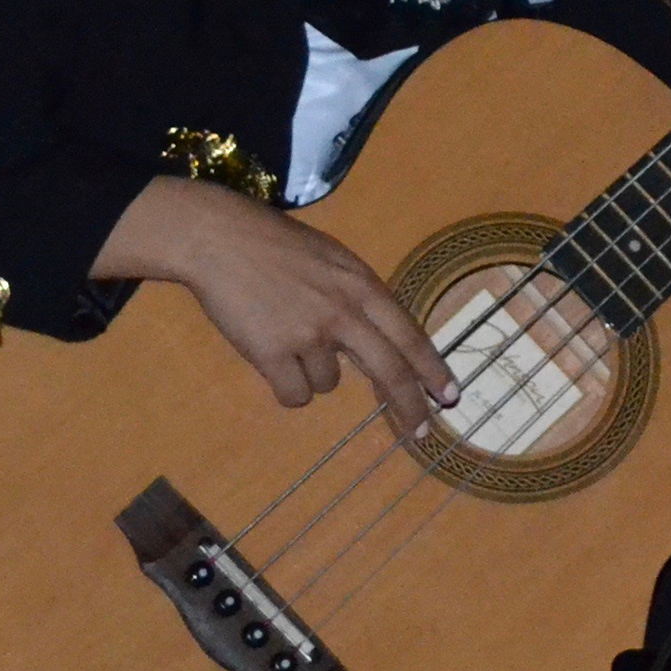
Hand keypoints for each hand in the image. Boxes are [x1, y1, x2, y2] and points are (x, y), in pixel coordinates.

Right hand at [90, 176, 458, 423]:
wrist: (220, 239)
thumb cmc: (278, 245)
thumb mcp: (335, 260)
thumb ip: (359, 297)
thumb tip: (381, 336)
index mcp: (364, 287)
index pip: (410, 336)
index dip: (433, 369)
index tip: (450, 395)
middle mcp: (344, 313)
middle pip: (390, 371)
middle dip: (410, 406)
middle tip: (422, 432)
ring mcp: (309, 334)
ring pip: (329, 385)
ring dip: (316, 375)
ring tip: (290, 339)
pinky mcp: (272, 353)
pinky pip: (295, 395)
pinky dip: (288, 388)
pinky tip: (273, 361)